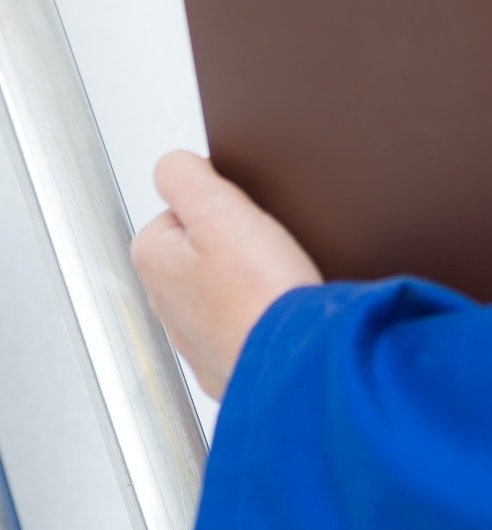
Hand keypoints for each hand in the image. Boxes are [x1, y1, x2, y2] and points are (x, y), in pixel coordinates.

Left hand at [132, 151, 321, 399]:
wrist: (300, 364)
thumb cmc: (262, 294)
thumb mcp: (218, 208)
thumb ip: (183, 174)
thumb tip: (175, 165)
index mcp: (153, 259)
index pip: (181, 205)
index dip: (221, 203)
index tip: (244, 217)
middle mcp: (165, 304)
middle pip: (204, 246)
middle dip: (235, 242)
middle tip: (265, 249)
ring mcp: (196, 338)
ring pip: (226, 286)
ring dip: (251, 279)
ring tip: (277, 280)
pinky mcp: (230, 362)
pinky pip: (247, 322)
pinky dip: (264, 314)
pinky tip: (281, 310)